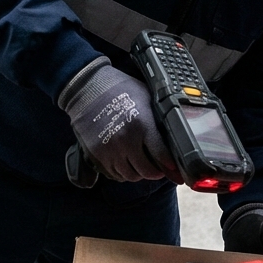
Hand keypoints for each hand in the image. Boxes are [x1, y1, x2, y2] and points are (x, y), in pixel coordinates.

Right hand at [60, 66, 178, 182]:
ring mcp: (109, 149)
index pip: (163, 157)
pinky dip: (121, 171)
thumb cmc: (120, 89)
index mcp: (142, 125)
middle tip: (156, 165)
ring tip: (138, 161)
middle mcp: (126, 141)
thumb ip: (159, 119)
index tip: (173, 167)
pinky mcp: (96, 154)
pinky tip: (123, 160)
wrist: (88, 86)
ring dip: (137, 171)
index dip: (171, 165)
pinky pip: (113, 174)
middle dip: (155, 171)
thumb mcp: (147, 98)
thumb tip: (174, 139)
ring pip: (131, 176)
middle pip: (147, 172)